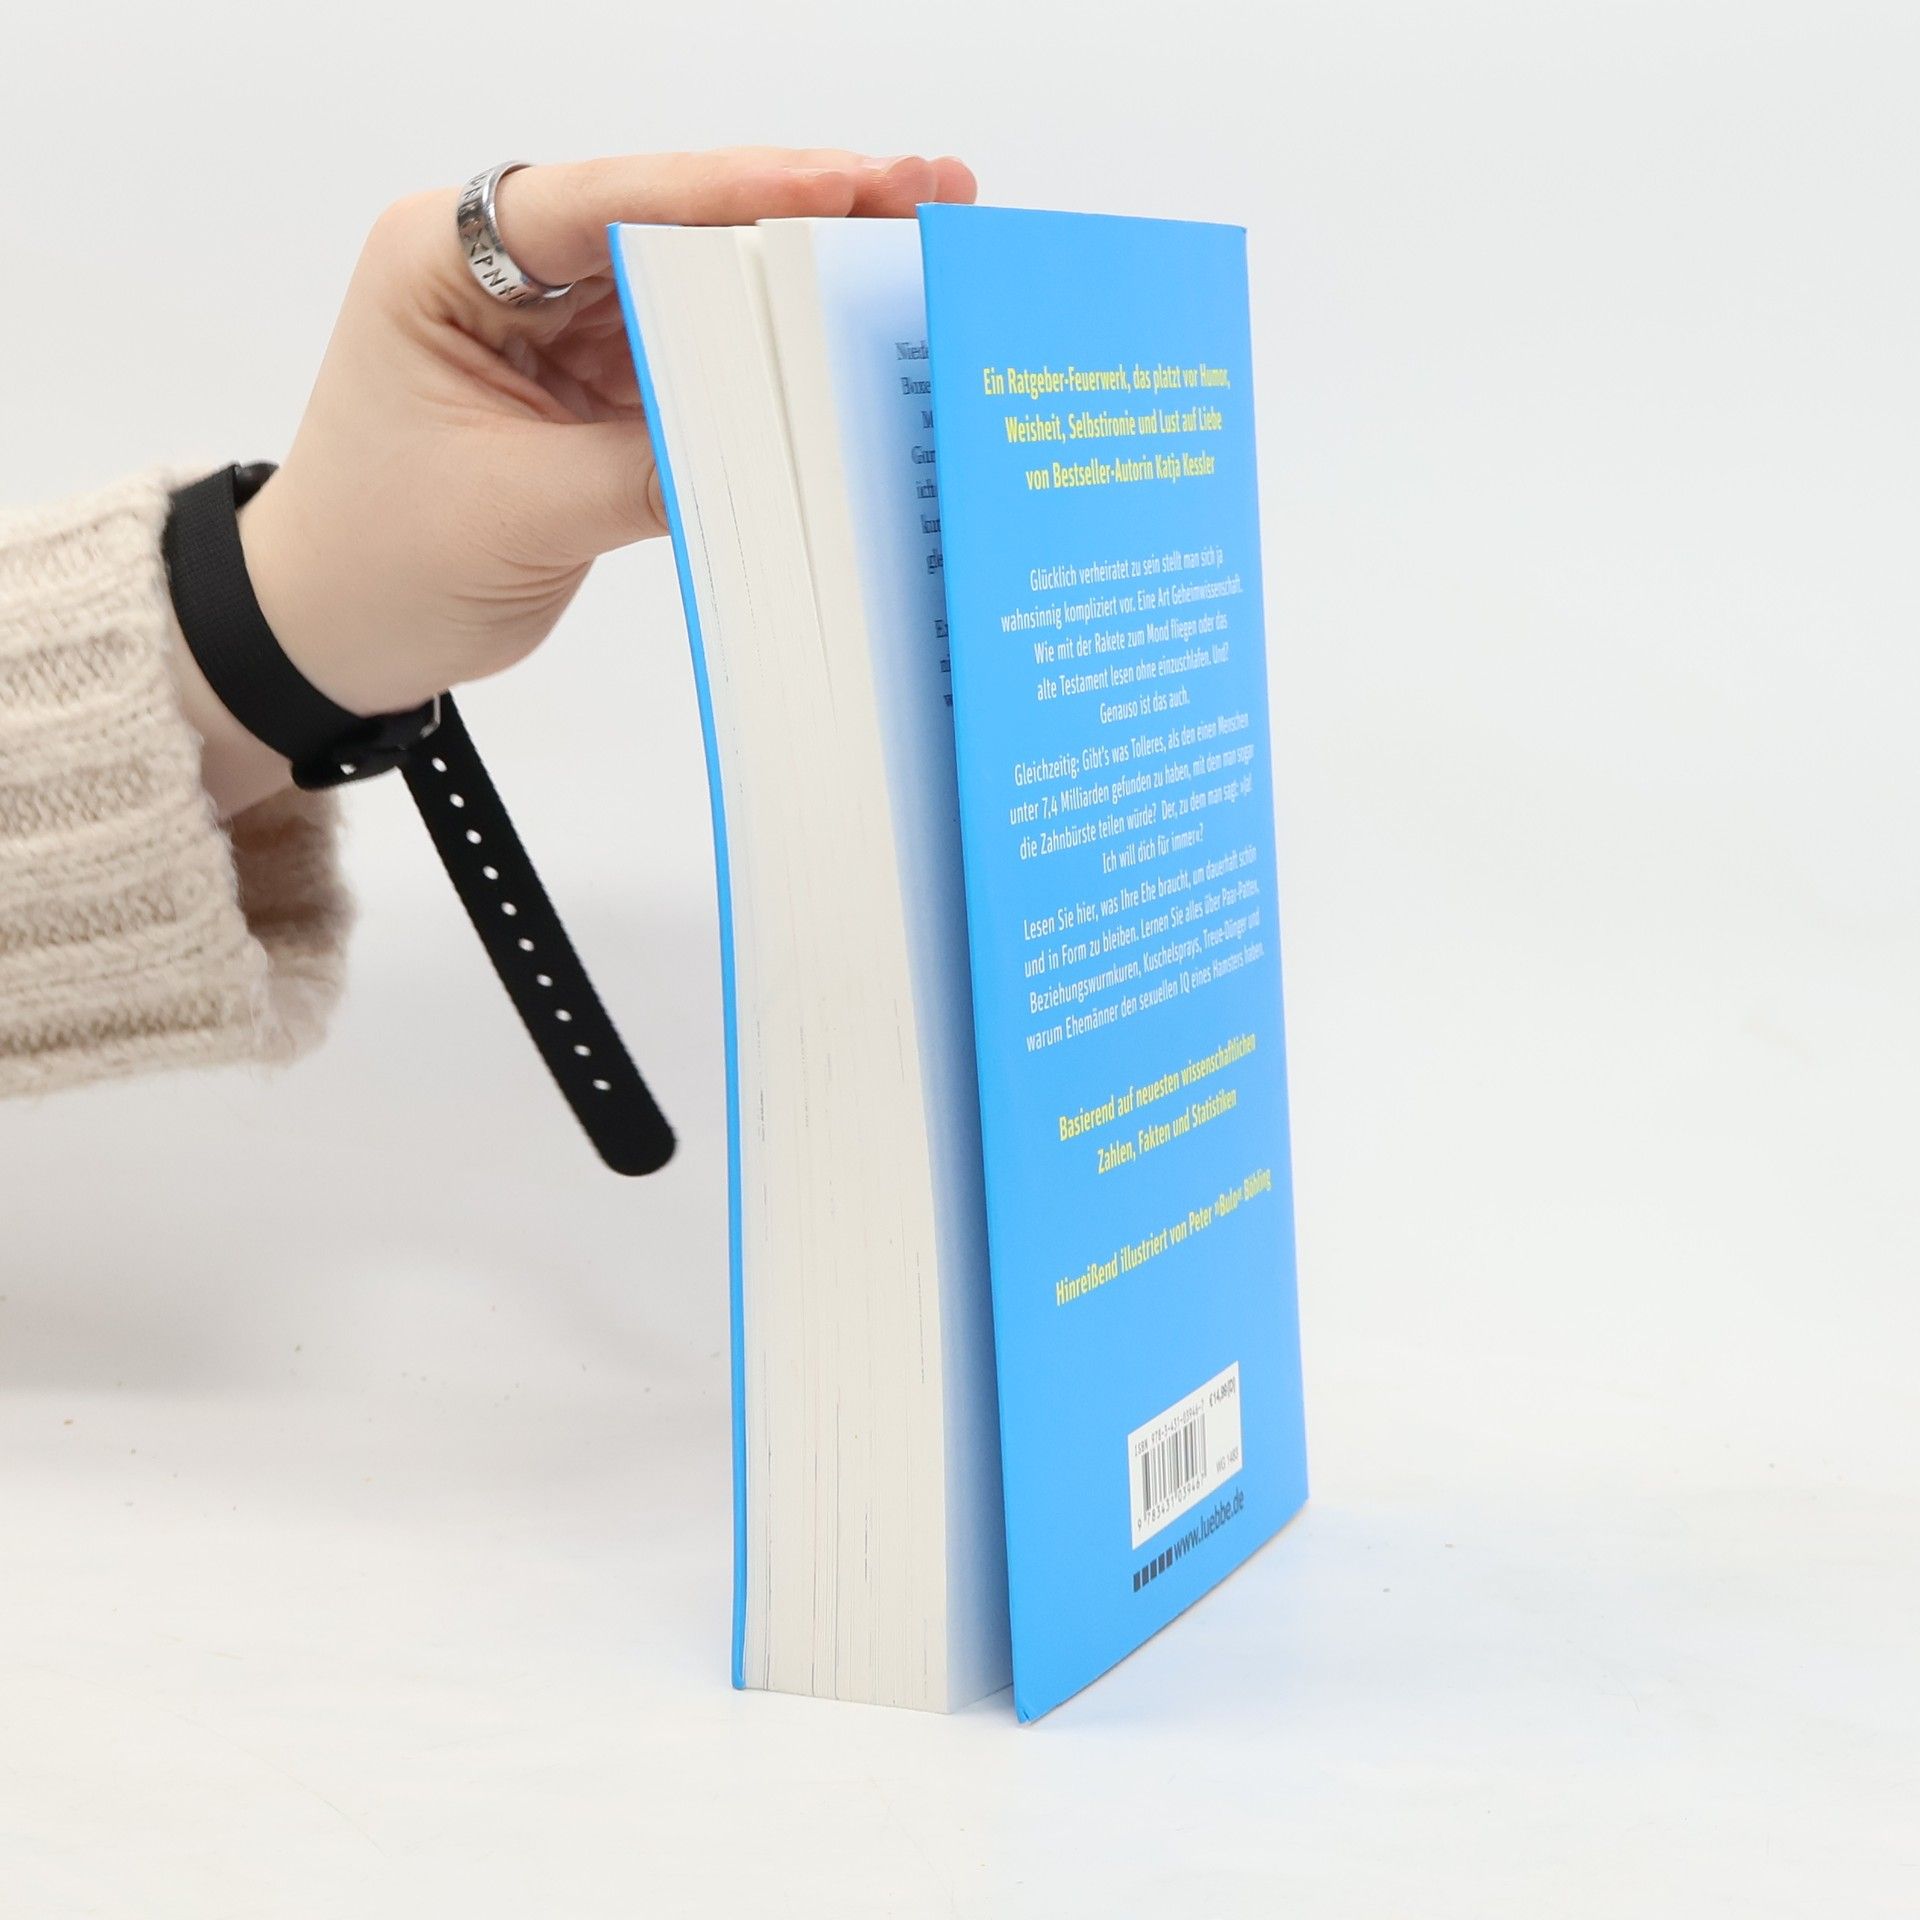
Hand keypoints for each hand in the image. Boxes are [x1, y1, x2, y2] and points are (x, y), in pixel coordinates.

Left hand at [173, 149, 976, 813]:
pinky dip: (766, 374)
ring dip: (796, 292)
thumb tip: (783, 442)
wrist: (330, 633)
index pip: (607, 204)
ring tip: (911, 261)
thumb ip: (651, 468)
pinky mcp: (595, 394)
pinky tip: (847, 357)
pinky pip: (696, 370)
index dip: (735, 191)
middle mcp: (507, 275)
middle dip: (796, 218)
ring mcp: (559, 334)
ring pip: (697, 293)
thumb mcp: (521, 513)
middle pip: (670, 228)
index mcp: (447, 260)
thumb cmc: (378, 560)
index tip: (848, 184)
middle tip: (922, 194)